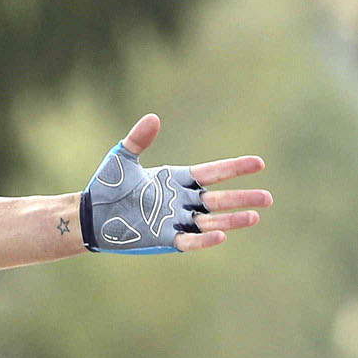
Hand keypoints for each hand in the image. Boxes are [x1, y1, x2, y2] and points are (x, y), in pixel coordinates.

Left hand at [78, 114, 268, 253]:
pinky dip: (204, 239)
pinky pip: (189, 240)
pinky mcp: (163, 238)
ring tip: (255, 217)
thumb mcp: (123, 159)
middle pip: (218, 199)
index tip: (259, 163)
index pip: (212, 173)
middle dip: (242, 198)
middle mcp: (181, 201)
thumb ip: (139, 140)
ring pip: (210, 221)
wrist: (89, 214)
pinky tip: (221, 235)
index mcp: (177, 180)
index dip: (234, 169)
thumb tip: (153, 117)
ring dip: (231, 220)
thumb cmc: (107, 186)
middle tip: (268, 198)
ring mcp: (174, 221)